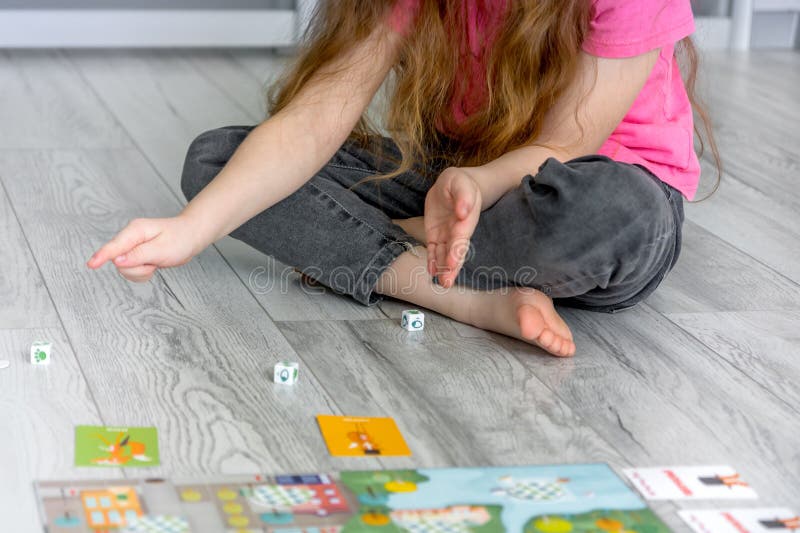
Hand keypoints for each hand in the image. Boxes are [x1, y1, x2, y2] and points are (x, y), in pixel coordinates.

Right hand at [87, 216, 201, 281]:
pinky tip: (153, 265)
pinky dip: (143, 273)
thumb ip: (139, 255)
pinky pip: (131, 272)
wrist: (190, 236)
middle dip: (138, 269)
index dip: (102, 256)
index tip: (91, 265)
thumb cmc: (180, 239)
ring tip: (156, 261)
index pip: (114, 246)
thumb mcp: (162, 249)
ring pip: (125, 269)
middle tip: (155, 262)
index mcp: (135, 230)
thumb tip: (117, 261)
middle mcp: (130, 238)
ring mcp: (131, 247)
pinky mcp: (134, 256)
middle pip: (119, 262)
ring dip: (142, 271)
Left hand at [424, 167, 481, 287]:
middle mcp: (458, 230)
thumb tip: (463, 212)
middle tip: (447, 282)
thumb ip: (463, 196)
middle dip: (452, 266)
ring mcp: (447, 234)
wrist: (454, 185)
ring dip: (443, 268)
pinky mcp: (436, 235)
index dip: (457, 251)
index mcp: (466, 219)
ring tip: (442, 282)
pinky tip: (432, 271)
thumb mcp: (460, 183)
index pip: (461, 237)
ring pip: (445, 254)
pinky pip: (434, 250)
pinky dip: (433, 260)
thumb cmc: (460, 183)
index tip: (453, 263)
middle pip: (455, 251)